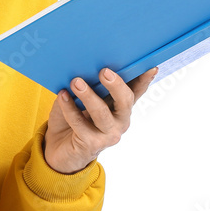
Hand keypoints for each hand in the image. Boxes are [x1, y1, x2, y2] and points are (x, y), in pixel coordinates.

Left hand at [43, 67, 158, 173]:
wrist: (59, 148)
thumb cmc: (74, 118)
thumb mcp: (84, 98)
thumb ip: (92, 84)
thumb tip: (88, 63)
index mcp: (120, 106)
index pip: (136, 90)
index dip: (144, 79)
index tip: (150, 67)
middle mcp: (120, 121)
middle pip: (125, 101)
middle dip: (116, 85)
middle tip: (104, 72)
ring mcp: (108, 134)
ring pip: (101, 113)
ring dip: (88, 96)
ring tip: (76, 82)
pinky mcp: (92, 144)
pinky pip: (80, 123)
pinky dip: (69, 108)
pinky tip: (62, 96)